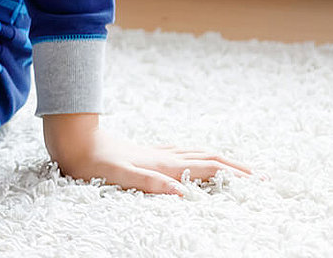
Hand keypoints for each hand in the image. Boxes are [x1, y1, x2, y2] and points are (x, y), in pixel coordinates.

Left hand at [42, 113, 253, 193]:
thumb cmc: (92, 161)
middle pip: (208, 159)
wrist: (72, 139)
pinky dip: (198, 156)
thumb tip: (180, 193)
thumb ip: (148, 182)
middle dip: (235, 167)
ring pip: (196, 153)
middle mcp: (163, 156)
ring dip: (220, 160)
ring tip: (237, 167)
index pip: (207, 168)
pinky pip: (181, 152)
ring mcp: (154, 152)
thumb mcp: (118, 175)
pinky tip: (194, 157)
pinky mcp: (144, 151)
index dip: (233, 175)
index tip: (258, 182)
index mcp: (162, 165)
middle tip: (260, 176)